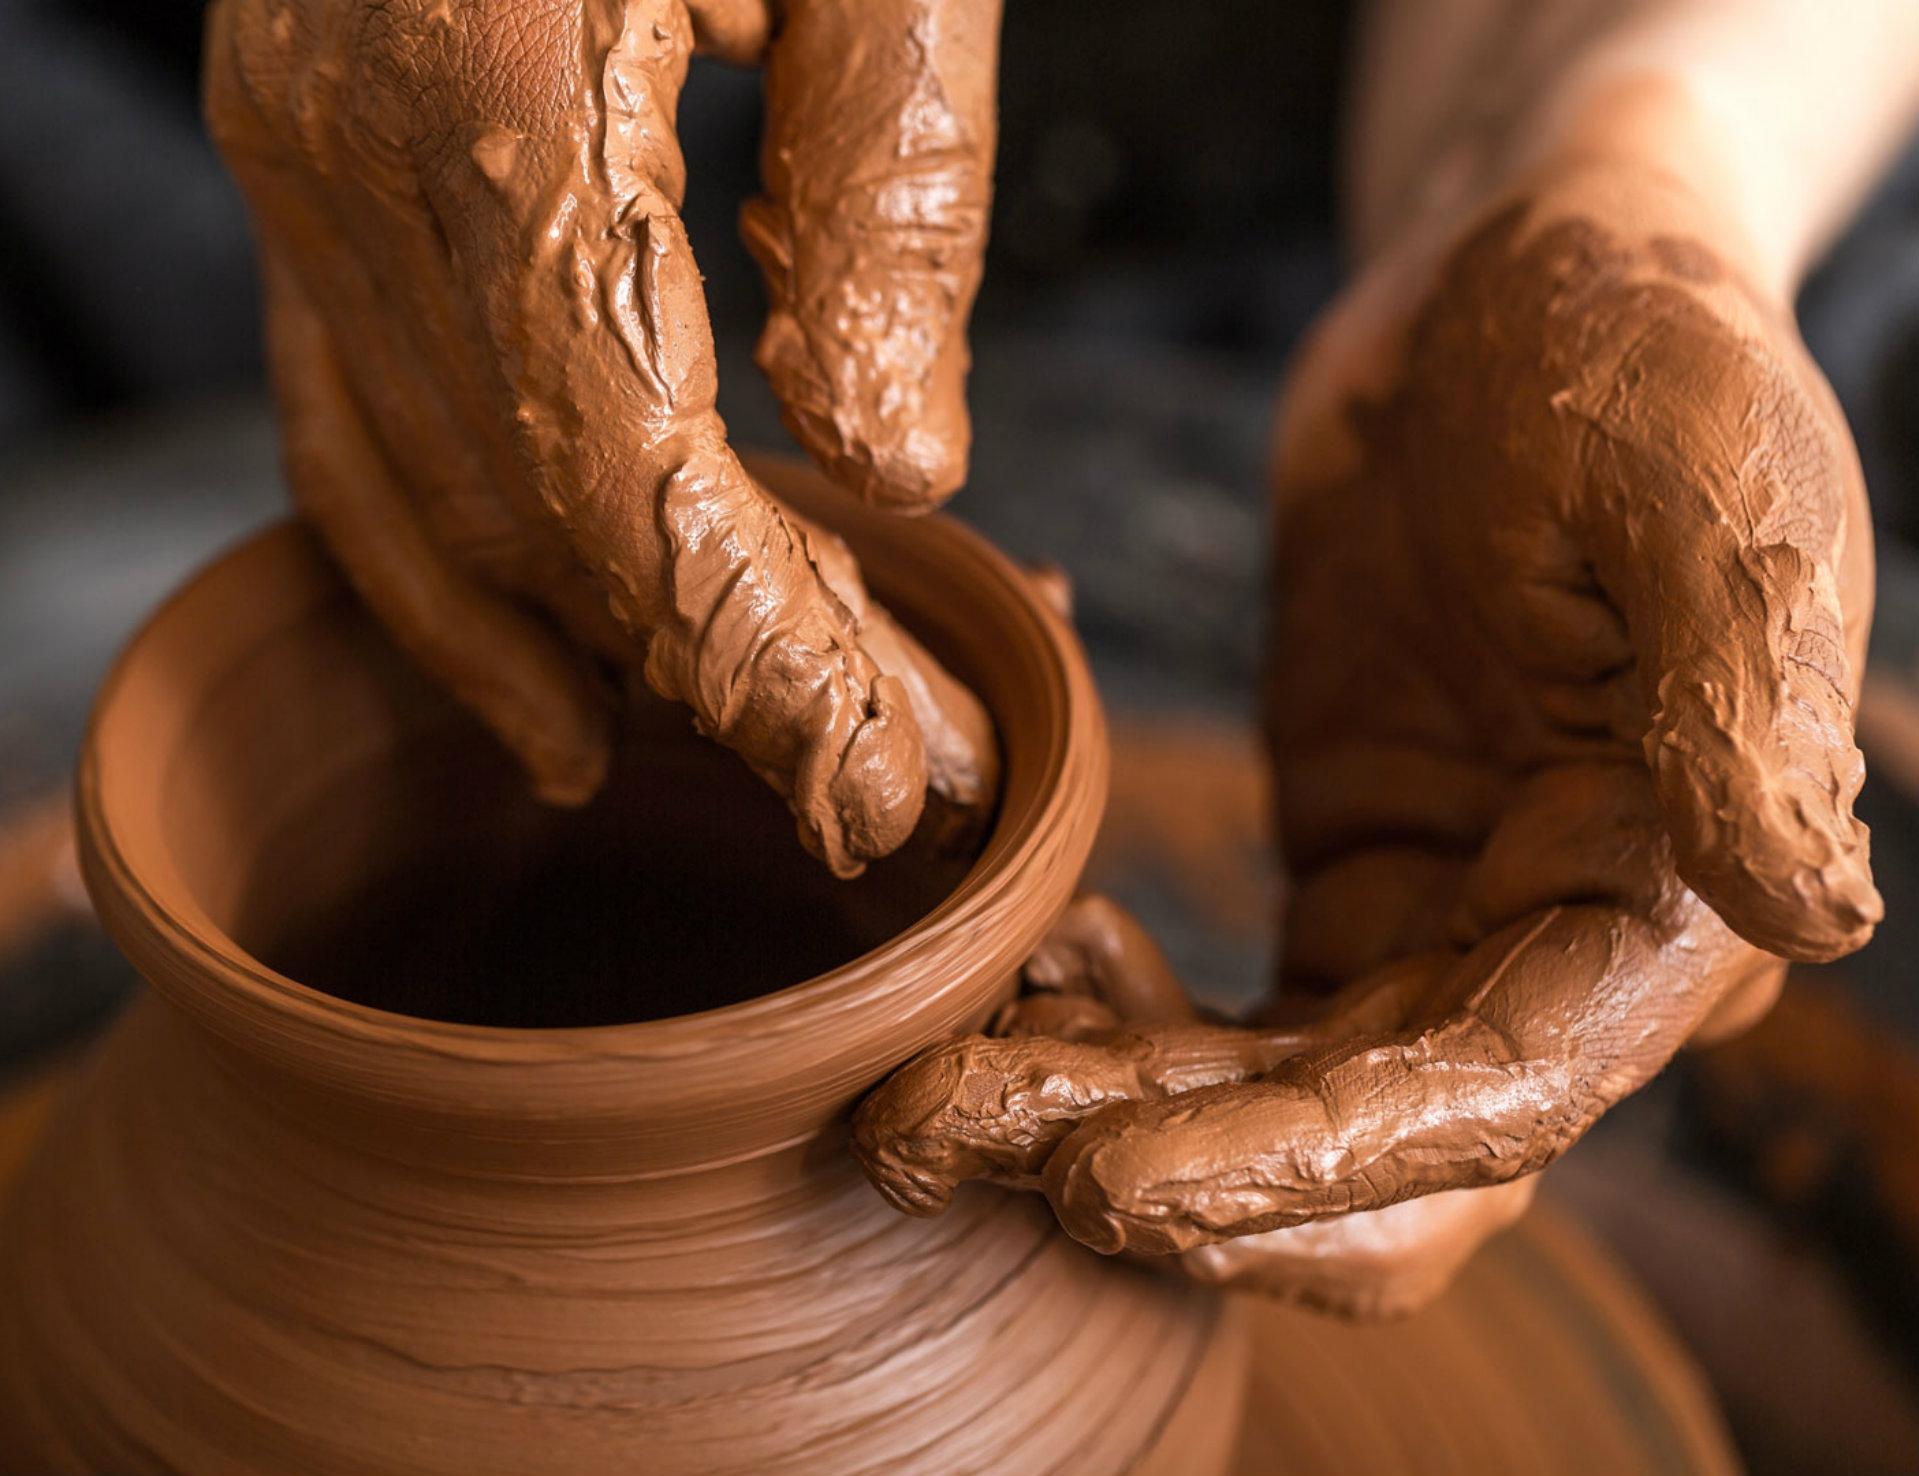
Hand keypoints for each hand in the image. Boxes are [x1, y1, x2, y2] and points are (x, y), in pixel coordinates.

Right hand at [203, 0, 998, 874]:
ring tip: (723, 763)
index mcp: (498, 82)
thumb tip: (888, 473)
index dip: (762, 654)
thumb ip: (881, 200)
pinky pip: (346, 420)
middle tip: (877, 790)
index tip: (889, 782)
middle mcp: (342, 140)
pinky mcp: (296, 152)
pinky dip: (443, 572)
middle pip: (536, 515)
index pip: (635, 474)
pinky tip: (537, 676)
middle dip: (713, 677)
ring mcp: (288, 152)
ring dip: (579, 655)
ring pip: (420, 499)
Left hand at [853, 157, 1880, 1314]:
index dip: (1301, 1167)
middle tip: (933, 1140)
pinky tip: (1011, 960)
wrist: (1515, 277)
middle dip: (1163, 1175)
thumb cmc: (1632, 350)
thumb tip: (1805, 908)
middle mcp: (1550, 947)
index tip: (1106, 1183)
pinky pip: (1222, 1000)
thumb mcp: (1699, 491)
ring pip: (1269, 1093)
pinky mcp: (1347, 860)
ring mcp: (1435, 914)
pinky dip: (1109, 1010)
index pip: (1488, 1101)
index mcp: (1660, 903)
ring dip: (1098, 1108)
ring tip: (918, 1092)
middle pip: (1359, 1147)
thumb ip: (1740, 703)